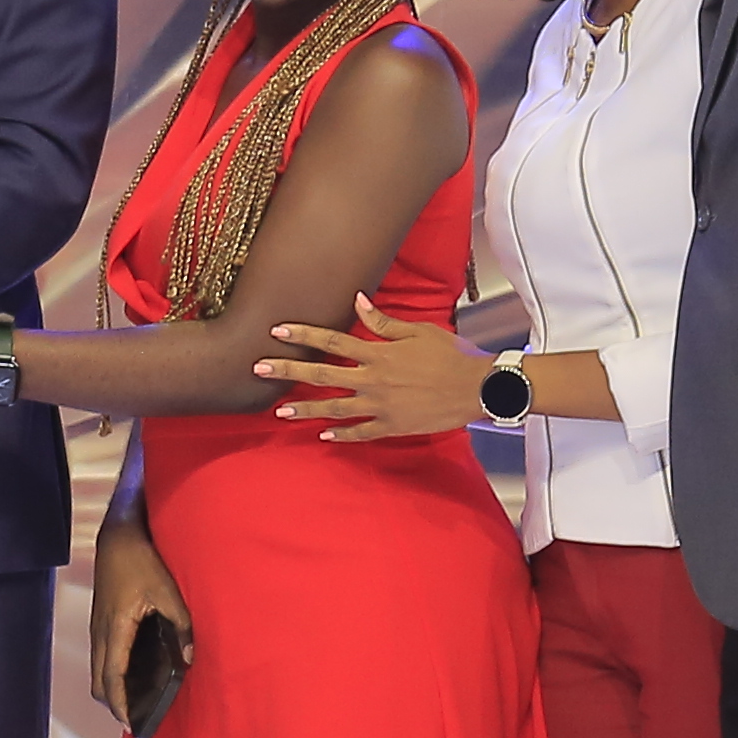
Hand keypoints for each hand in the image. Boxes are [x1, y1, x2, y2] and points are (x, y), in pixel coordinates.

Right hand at [85, 521, 191, 708]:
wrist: (118, 537)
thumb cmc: (141, 562)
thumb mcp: (168, 593)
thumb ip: (181, 627)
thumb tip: (187, 659)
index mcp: (116, 629)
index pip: (112, 678)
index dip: (120, 705)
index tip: (131, 725)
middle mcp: (100, 633)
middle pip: (98, 682)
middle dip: (113, 705)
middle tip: (135, 718)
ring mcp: (96, 627)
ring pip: (96, 671)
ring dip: (110, 690)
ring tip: (134, 702)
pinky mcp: (99, 621)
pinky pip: (100, 657)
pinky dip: (110, 673)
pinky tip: (130, 673)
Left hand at [257, 289, 477, 443]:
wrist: (478, 388)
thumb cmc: (451, 356)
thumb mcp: (418, 331)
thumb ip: (384, 322)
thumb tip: (358, 300)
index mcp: (378, 353)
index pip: (332, 341)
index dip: (303, 335)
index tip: (276, 331)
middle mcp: (373, 380)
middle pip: (322, 375)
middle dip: (287, 372)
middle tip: (258, 370)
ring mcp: (381, 406)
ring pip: (335, 409)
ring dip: (305, 409)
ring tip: (279, 412)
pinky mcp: (393, 426)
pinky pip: (361, 433)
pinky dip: (342, 436)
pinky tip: (323, 436)